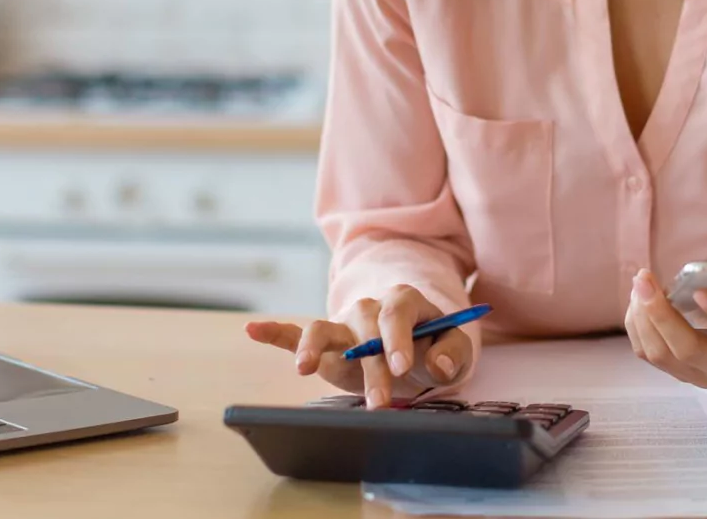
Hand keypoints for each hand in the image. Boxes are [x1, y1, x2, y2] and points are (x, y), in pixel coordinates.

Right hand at [244, 284, 474, 409]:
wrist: (416, 347)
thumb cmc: (434, 345)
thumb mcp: (453, 347)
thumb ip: (451, 353)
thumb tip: (436, 363)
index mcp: (402, 302)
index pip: (396, 313)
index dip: (397, 339)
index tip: (401, 366)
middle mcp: (368, 308)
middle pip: (362, 329)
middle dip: (369, 367)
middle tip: (379, 403)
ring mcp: (342, 324)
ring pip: (322, 328)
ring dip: (312, 347)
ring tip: (303, 367)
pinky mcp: (325, 342)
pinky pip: (295, 333)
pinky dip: (274, 332)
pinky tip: (253, 330)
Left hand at [624, 268, 706, 403]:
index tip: (703, 289)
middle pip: (687, 349)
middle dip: (661, 314)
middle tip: (645, 279)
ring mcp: (699, 374)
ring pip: (660, 354)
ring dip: (644, 318)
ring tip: (641, 283)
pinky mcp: (680, 372)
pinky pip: (649, 353)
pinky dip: (638, 325)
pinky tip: (640, 298)